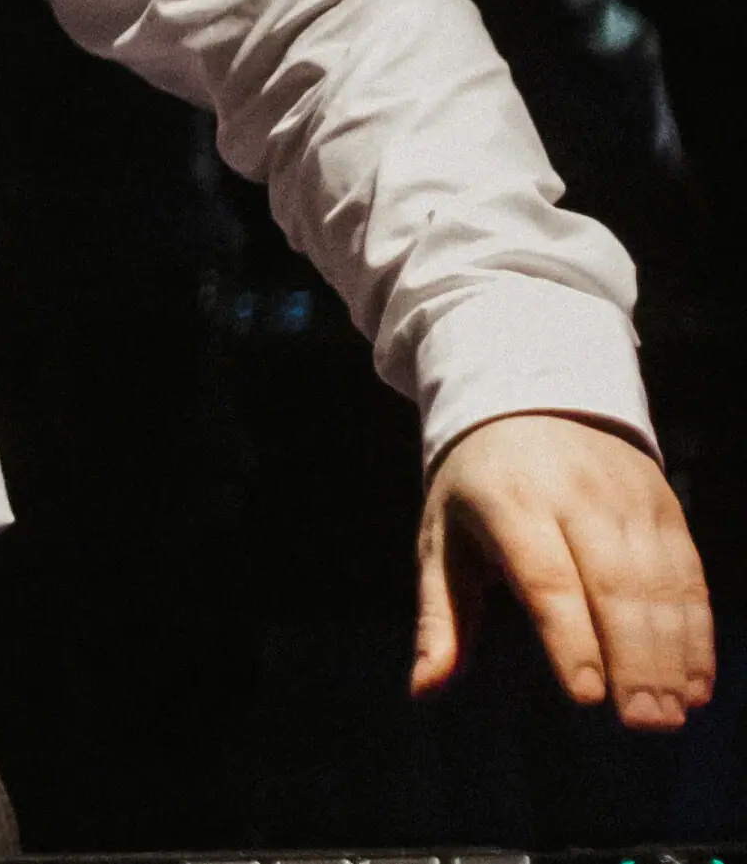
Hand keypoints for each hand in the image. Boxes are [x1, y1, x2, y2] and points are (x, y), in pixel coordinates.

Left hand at [412, 411, 713, 727]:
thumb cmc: (475, 489)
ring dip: (672, 654)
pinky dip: (698, 632)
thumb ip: (440, 619)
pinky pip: (688, 574)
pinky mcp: (665, 505)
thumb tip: (424, 690)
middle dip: (633, 659)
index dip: (569, 637)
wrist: (528, 399)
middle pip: (614, 585)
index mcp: (508, 501)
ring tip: (672, 714)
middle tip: (643, 723)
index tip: (585, 695)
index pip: (546, 576)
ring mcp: (627, 498)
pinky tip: (696, 683)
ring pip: (660, 584)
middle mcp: (575, 496)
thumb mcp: (442, 541)